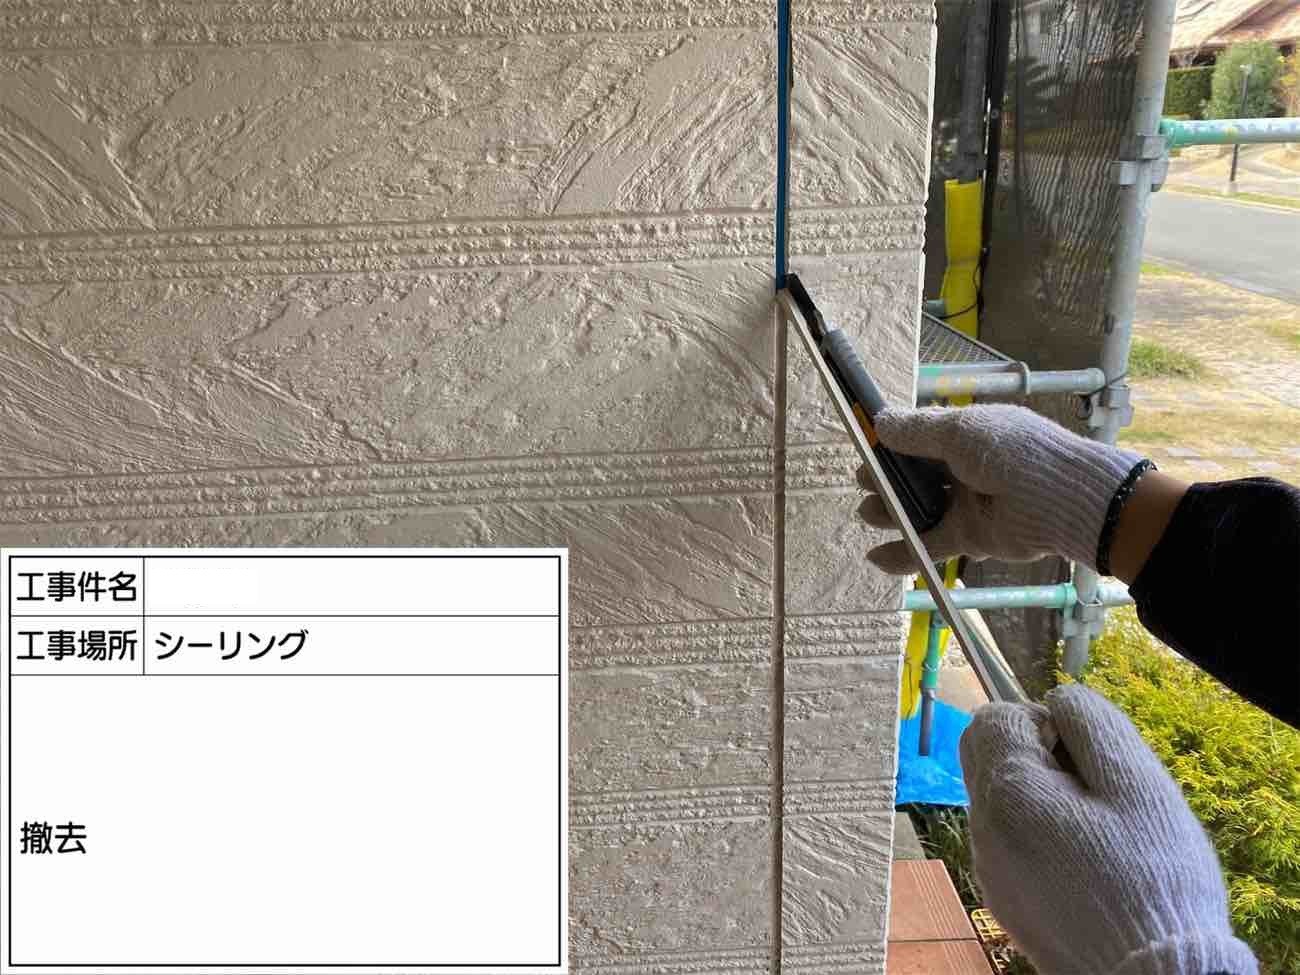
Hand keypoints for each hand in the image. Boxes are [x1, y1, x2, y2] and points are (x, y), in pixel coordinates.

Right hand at [857, 404, 1143, 573]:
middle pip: (913, 475)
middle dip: (884, 479)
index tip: (864, 446)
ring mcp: (966, 503)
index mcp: (965, 435)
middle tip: (864, 482)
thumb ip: (917, 431)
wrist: (1065, 501)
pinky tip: (877, 557)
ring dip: (890, 512)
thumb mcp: (961, 433)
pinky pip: (930, 544)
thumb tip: (879, 421)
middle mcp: (964, 467)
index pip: (918, 438)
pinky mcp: (970, 537)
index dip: (890, 443)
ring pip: (917, 509)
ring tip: (870, 514)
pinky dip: (902, 553)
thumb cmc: (1015, 454)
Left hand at [959, 685, 1256, 974]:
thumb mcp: (1136, 783)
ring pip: (1002, 799)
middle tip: (1093, 788)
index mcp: (1007, 792)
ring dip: (1044, 796)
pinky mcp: (1004, 898)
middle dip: (1037, 753)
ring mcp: (989, 866)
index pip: (992, 716)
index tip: (1082, 754)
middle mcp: (983, 828)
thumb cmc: (1152, 878)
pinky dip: (1043, 835)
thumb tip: (1058, 698)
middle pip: (986, 755)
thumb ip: (1092, 723)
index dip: (1041, 720)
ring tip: (1100, 832)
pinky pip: (1012, 841)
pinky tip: (1090, 864)